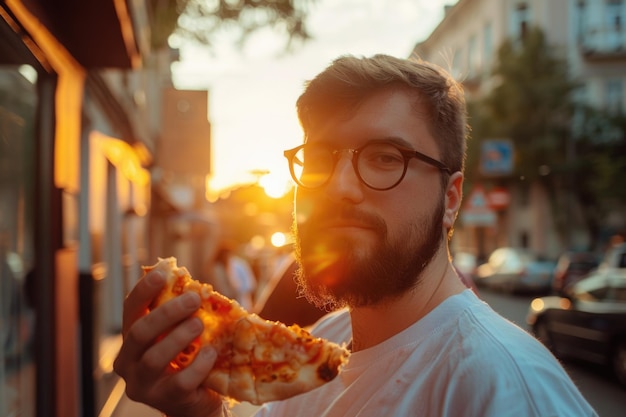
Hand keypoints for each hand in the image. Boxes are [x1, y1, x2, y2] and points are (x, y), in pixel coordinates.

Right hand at [113, 270, 224, 416]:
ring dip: (179, 337)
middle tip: (194, 299)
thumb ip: (180, 315)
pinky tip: (211, 352)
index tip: (162, 273)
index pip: (130, 310)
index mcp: (131, 340)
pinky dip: (198, 364)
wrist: (197, 402)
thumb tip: (194, 287)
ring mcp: (143, 385)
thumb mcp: (179, 334)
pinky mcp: (165, 400)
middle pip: (139, 332)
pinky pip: (180, 381)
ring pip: (154, 358)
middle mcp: (128, 363)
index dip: (144, 290)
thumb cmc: (187, 360)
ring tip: (200, 324)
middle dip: (167, 312)